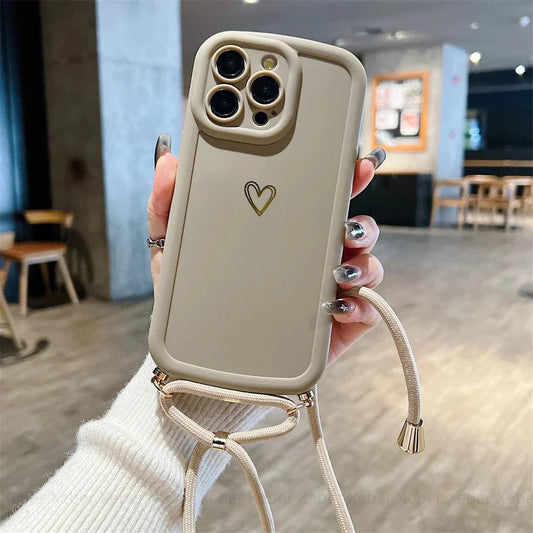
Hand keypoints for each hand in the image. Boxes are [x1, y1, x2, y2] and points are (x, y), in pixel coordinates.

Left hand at [147, 146, 384, 364]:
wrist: (205, 361)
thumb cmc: (196, 300)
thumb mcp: (174, 249)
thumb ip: (167, 205)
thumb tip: (169, 162)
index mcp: (282, 233)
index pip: (316, 198)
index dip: (338, 177)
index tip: (348, 161)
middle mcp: (310, 258)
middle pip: (351, 228)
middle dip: (362, 216)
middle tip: (349, 219)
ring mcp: (326, 292)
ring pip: (366, 266)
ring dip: (364, 261)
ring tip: (339, 267)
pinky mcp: (335, 327)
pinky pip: (365, 311)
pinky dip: (363, 306)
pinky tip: (340, 306)